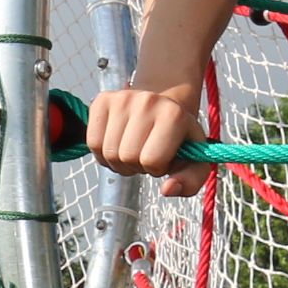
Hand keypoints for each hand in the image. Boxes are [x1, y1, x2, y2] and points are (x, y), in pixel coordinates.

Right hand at [89, 84, 213, 197]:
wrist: (163, 107)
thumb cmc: (178, 139)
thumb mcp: (194, 162)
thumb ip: (190, 181)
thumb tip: (167, 189)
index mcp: (174, 115)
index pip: (152, 160)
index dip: (156, 168)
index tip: (163, 159)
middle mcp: (148, 101)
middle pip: (127, 157)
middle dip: (135, 166)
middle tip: (145, 156)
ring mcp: (123, 98)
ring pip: (108, 152)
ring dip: (118, 162)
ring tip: (132, 150)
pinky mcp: (103, 100)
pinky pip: (92, 142)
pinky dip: (102, 153)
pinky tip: (116, 145)